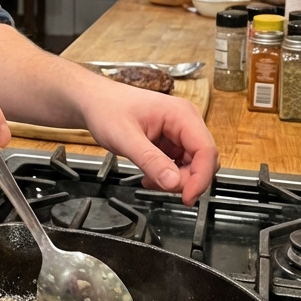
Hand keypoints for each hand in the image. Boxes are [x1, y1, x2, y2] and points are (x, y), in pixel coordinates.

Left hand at [81, 78, 217, 205]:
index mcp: (181, 114)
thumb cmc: (106, 109)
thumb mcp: (125, 138)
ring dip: (175, 180)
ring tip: (148, 179)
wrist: (93, 102)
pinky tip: (149, 176)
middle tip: (158, 186)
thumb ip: (150, 161)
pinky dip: (167, 176)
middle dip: (186, 180)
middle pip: (203, 161)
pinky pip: (180, 166)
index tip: (187, 198)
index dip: (201, 177)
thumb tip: (174, 183)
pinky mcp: (171, 143)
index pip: (206, 150)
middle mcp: (186, 122)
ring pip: (193, 166)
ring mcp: (179, 133)